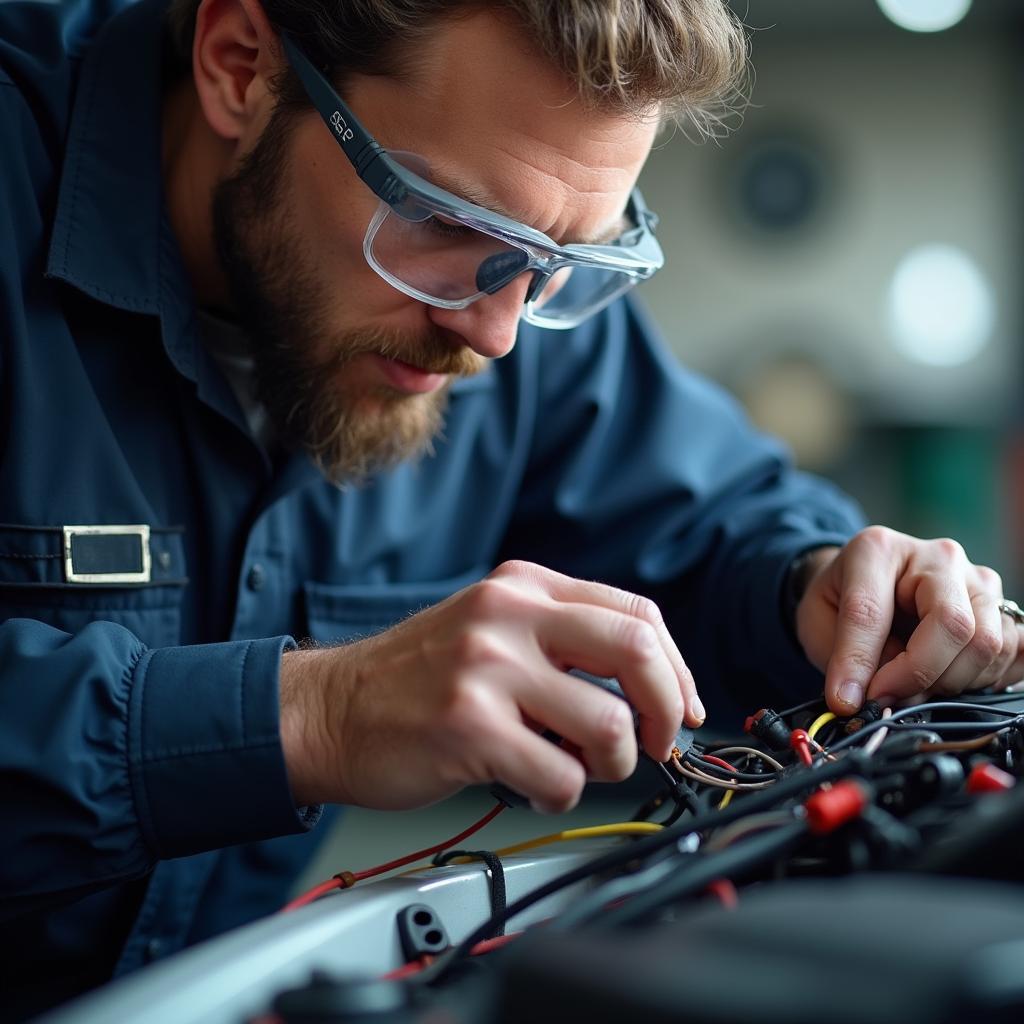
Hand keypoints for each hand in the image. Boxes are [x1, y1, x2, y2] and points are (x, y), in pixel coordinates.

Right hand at [279, 560, 700, 812]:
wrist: (330, 710)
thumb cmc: (416, 678)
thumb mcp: (491, 627)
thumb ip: (560, 639)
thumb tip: (649, 689)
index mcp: (523, 587)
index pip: (635, 614)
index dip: (675, 667)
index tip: (683, 706)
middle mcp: (508, 616)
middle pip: (636, 650)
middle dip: (667, 709)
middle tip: (658, 743)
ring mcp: (487, 668)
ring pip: (609, 723)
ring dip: (610, 763)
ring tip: (575, 767)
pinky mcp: (468, 727)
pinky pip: (561, 777)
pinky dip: (561, 795)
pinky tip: (530, 787)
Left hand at [793, 527, 1023, 713]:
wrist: (866, 578)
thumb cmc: (842, 595)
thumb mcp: (818, 618)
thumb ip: (841, 654)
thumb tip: (862, 698)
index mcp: (878, 550)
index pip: (872, 612)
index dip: (860, 662)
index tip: (849, 698)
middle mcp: (938, 557)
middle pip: (954, 626)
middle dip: (918, 676)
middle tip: (887, 695)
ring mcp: (977, 580)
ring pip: (988, 644)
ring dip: (949, 681)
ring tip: (913, 685)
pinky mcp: (1002, 606)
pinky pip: (1013, 653)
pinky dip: (982, 679)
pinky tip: (947, 677)